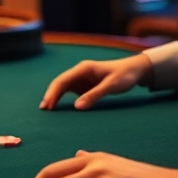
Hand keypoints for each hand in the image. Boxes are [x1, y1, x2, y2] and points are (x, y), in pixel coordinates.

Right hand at [39, 55, 153, 109]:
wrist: (134, 70)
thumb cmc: (124, 76)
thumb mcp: (111, 86)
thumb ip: (94, 95)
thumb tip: (77, 106)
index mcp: (83, 68)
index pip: (63, 80)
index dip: (53, 92)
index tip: (48, 104)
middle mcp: (79, 72)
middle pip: (59, 82)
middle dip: (50, 94)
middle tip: (43, 109)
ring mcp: (81, 78)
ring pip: (62, 86)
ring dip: (54, 96)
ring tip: (46, 109)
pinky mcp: (84, 84)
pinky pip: (69, 91)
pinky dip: (61, 97)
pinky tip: (56, 106)